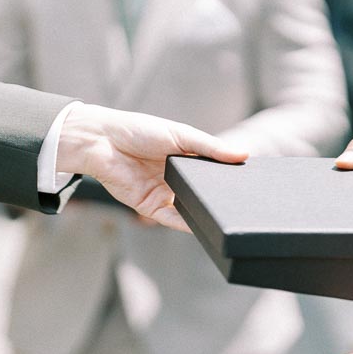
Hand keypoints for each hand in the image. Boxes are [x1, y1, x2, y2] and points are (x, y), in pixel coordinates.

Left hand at [57, 104, 247, 230]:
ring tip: (226, 214)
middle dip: (218, 198)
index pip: (211, 173)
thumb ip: (210, 147)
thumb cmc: (138, 130)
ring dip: (204, 212)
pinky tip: (202, 223)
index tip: (250, 183)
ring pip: (189, 209)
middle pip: (202, 193)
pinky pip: (172, 219)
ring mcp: (163, 194)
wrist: (102, 141)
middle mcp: (175, 179)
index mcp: (185, 159)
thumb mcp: (181, 135)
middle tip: (243, 202)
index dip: (228, 179)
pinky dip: (187, 223)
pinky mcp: (149, 207)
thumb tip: (242, 154)